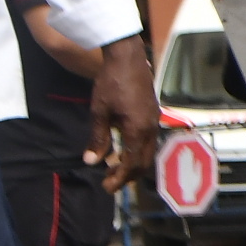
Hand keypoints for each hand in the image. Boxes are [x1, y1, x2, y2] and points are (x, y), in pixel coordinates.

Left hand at [84, 37, 158, 191]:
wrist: (128, 58)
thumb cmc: (111, 82)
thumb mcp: (99, 112)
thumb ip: (98, 138)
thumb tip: (91, 161)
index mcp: (138, 130)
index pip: (131, 164)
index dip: (119, 179)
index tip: (107, 188)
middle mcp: (150, 129)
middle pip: (143, 163)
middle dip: (127, 176)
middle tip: (110, 181)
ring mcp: (154, 122)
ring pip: (148, 153)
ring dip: (132, 164)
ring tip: (114, 166)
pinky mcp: (153, 115)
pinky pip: (148, 141)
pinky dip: (136, 151)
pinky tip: (122, 148)